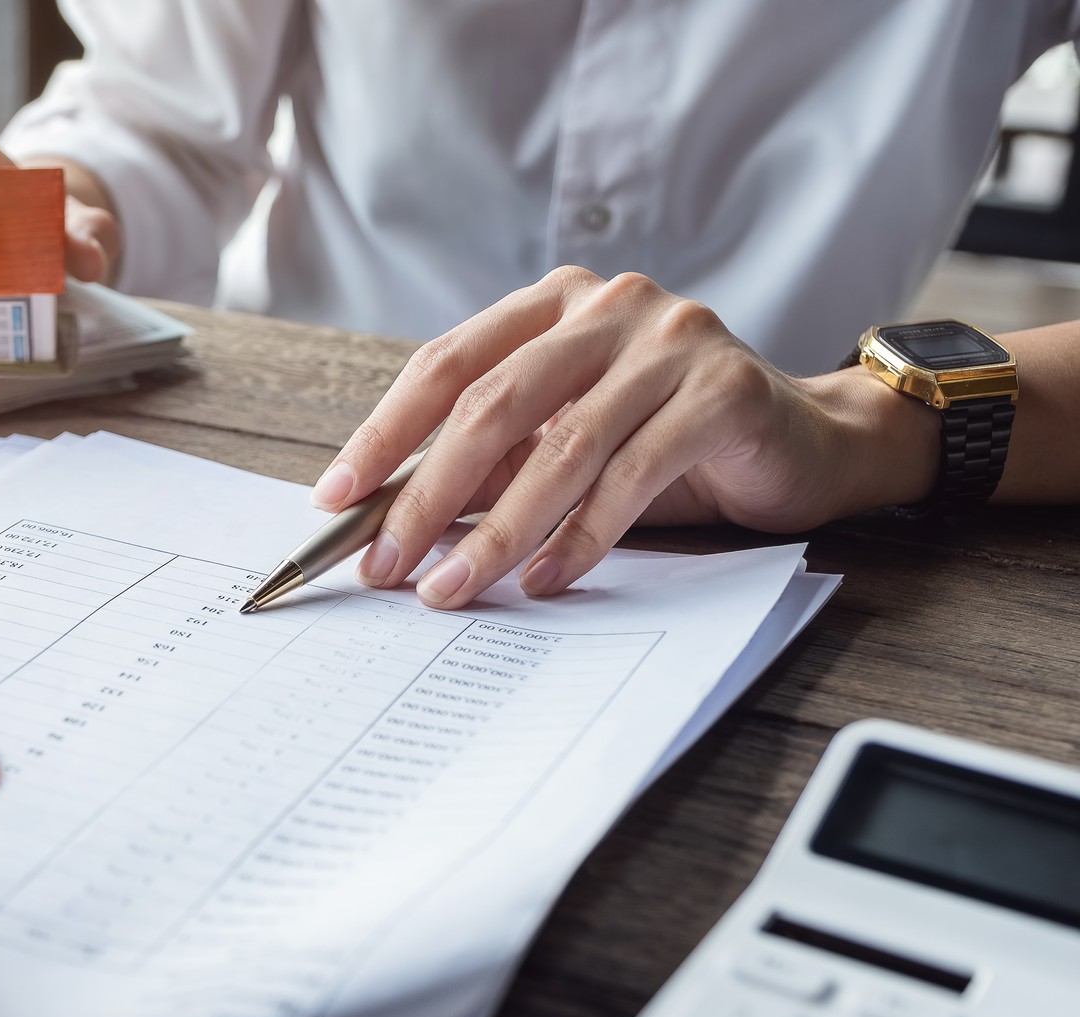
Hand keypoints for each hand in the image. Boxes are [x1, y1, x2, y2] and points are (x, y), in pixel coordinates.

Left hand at [314, 267, 937, 608]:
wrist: (804, 442)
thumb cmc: (667, 444)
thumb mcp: (566, 443)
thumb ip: (492, 462)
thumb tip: (393, 520)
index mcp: (554, 303)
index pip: (447, 364)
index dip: (385, 433)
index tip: (335, 499)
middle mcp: (609, 306)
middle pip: (492, 404)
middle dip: (427, 495)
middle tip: (386, 564)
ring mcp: (671, 340)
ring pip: (560, 447)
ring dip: (496, 532)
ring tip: (452, 590)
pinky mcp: (722, 390)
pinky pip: (630, 475)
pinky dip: (580, 537)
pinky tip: (543, 580)